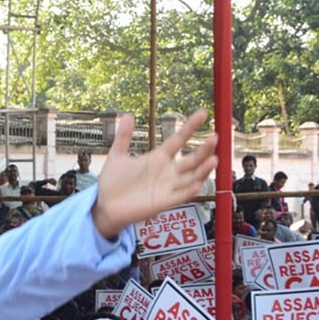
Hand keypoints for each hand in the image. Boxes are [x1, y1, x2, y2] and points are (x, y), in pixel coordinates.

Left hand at [92, 109, 216, 238]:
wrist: (104, 206)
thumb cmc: (112, 182)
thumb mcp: (117, 156)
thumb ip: (123, 137)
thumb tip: (127, 115)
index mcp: (158, 158)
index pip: (179, 139)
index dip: (190, 126)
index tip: (202, 113)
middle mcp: (167, 171)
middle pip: (192, 159)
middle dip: (204, 149)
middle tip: (214, 137)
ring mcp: (167, 187)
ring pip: (192, 177)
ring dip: (203, 169)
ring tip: (214, 159)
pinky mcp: (163, 202)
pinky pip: (180, 196)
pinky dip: (189, 191)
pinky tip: (197, 184)